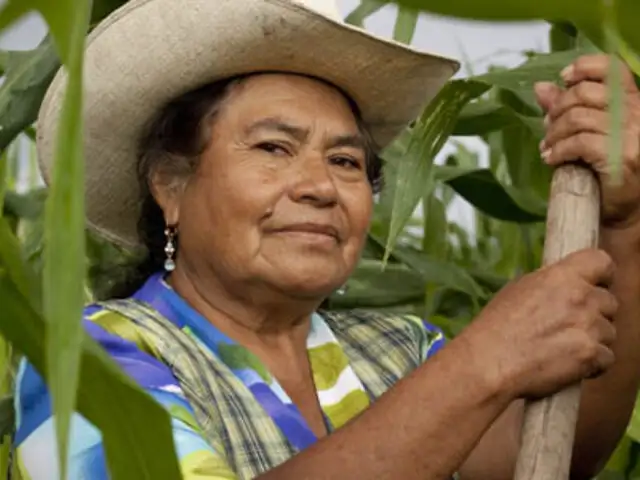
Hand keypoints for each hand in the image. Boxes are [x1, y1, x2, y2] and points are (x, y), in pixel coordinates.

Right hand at [462, 248, 617, 398]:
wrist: (489, 362)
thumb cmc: (496, 327)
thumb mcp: (519, 289)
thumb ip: (551, 284)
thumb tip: (566, 285)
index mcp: (561, 276)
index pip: (601, 262)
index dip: (601, 276)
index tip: (595, 285)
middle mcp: (580, 297)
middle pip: (609, 302)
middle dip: (595, 314)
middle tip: (570, 327)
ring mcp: (589, 326)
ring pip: (609, 332)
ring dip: (593, 341)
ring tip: (563, 349)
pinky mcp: (591, 354)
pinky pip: (607, 358)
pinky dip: (592, 365)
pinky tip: (567, 364)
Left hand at [534, 54, 639, 227]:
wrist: (624, 211)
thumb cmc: (607, 171)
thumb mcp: (590, 133)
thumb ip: (568, 108)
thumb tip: (540, 87)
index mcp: (634, 102)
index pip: (613, 68)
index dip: (584, 68)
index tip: (563, 79)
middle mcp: (638, 114)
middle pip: (586, 94)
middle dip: (558, 111)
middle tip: (548, 129)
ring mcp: (632, 135)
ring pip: (578, 118)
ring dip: (554, 134)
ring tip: (548, 148)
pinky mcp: (622, 157)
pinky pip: (579, 142)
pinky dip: (558, 150)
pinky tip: (551, 159)